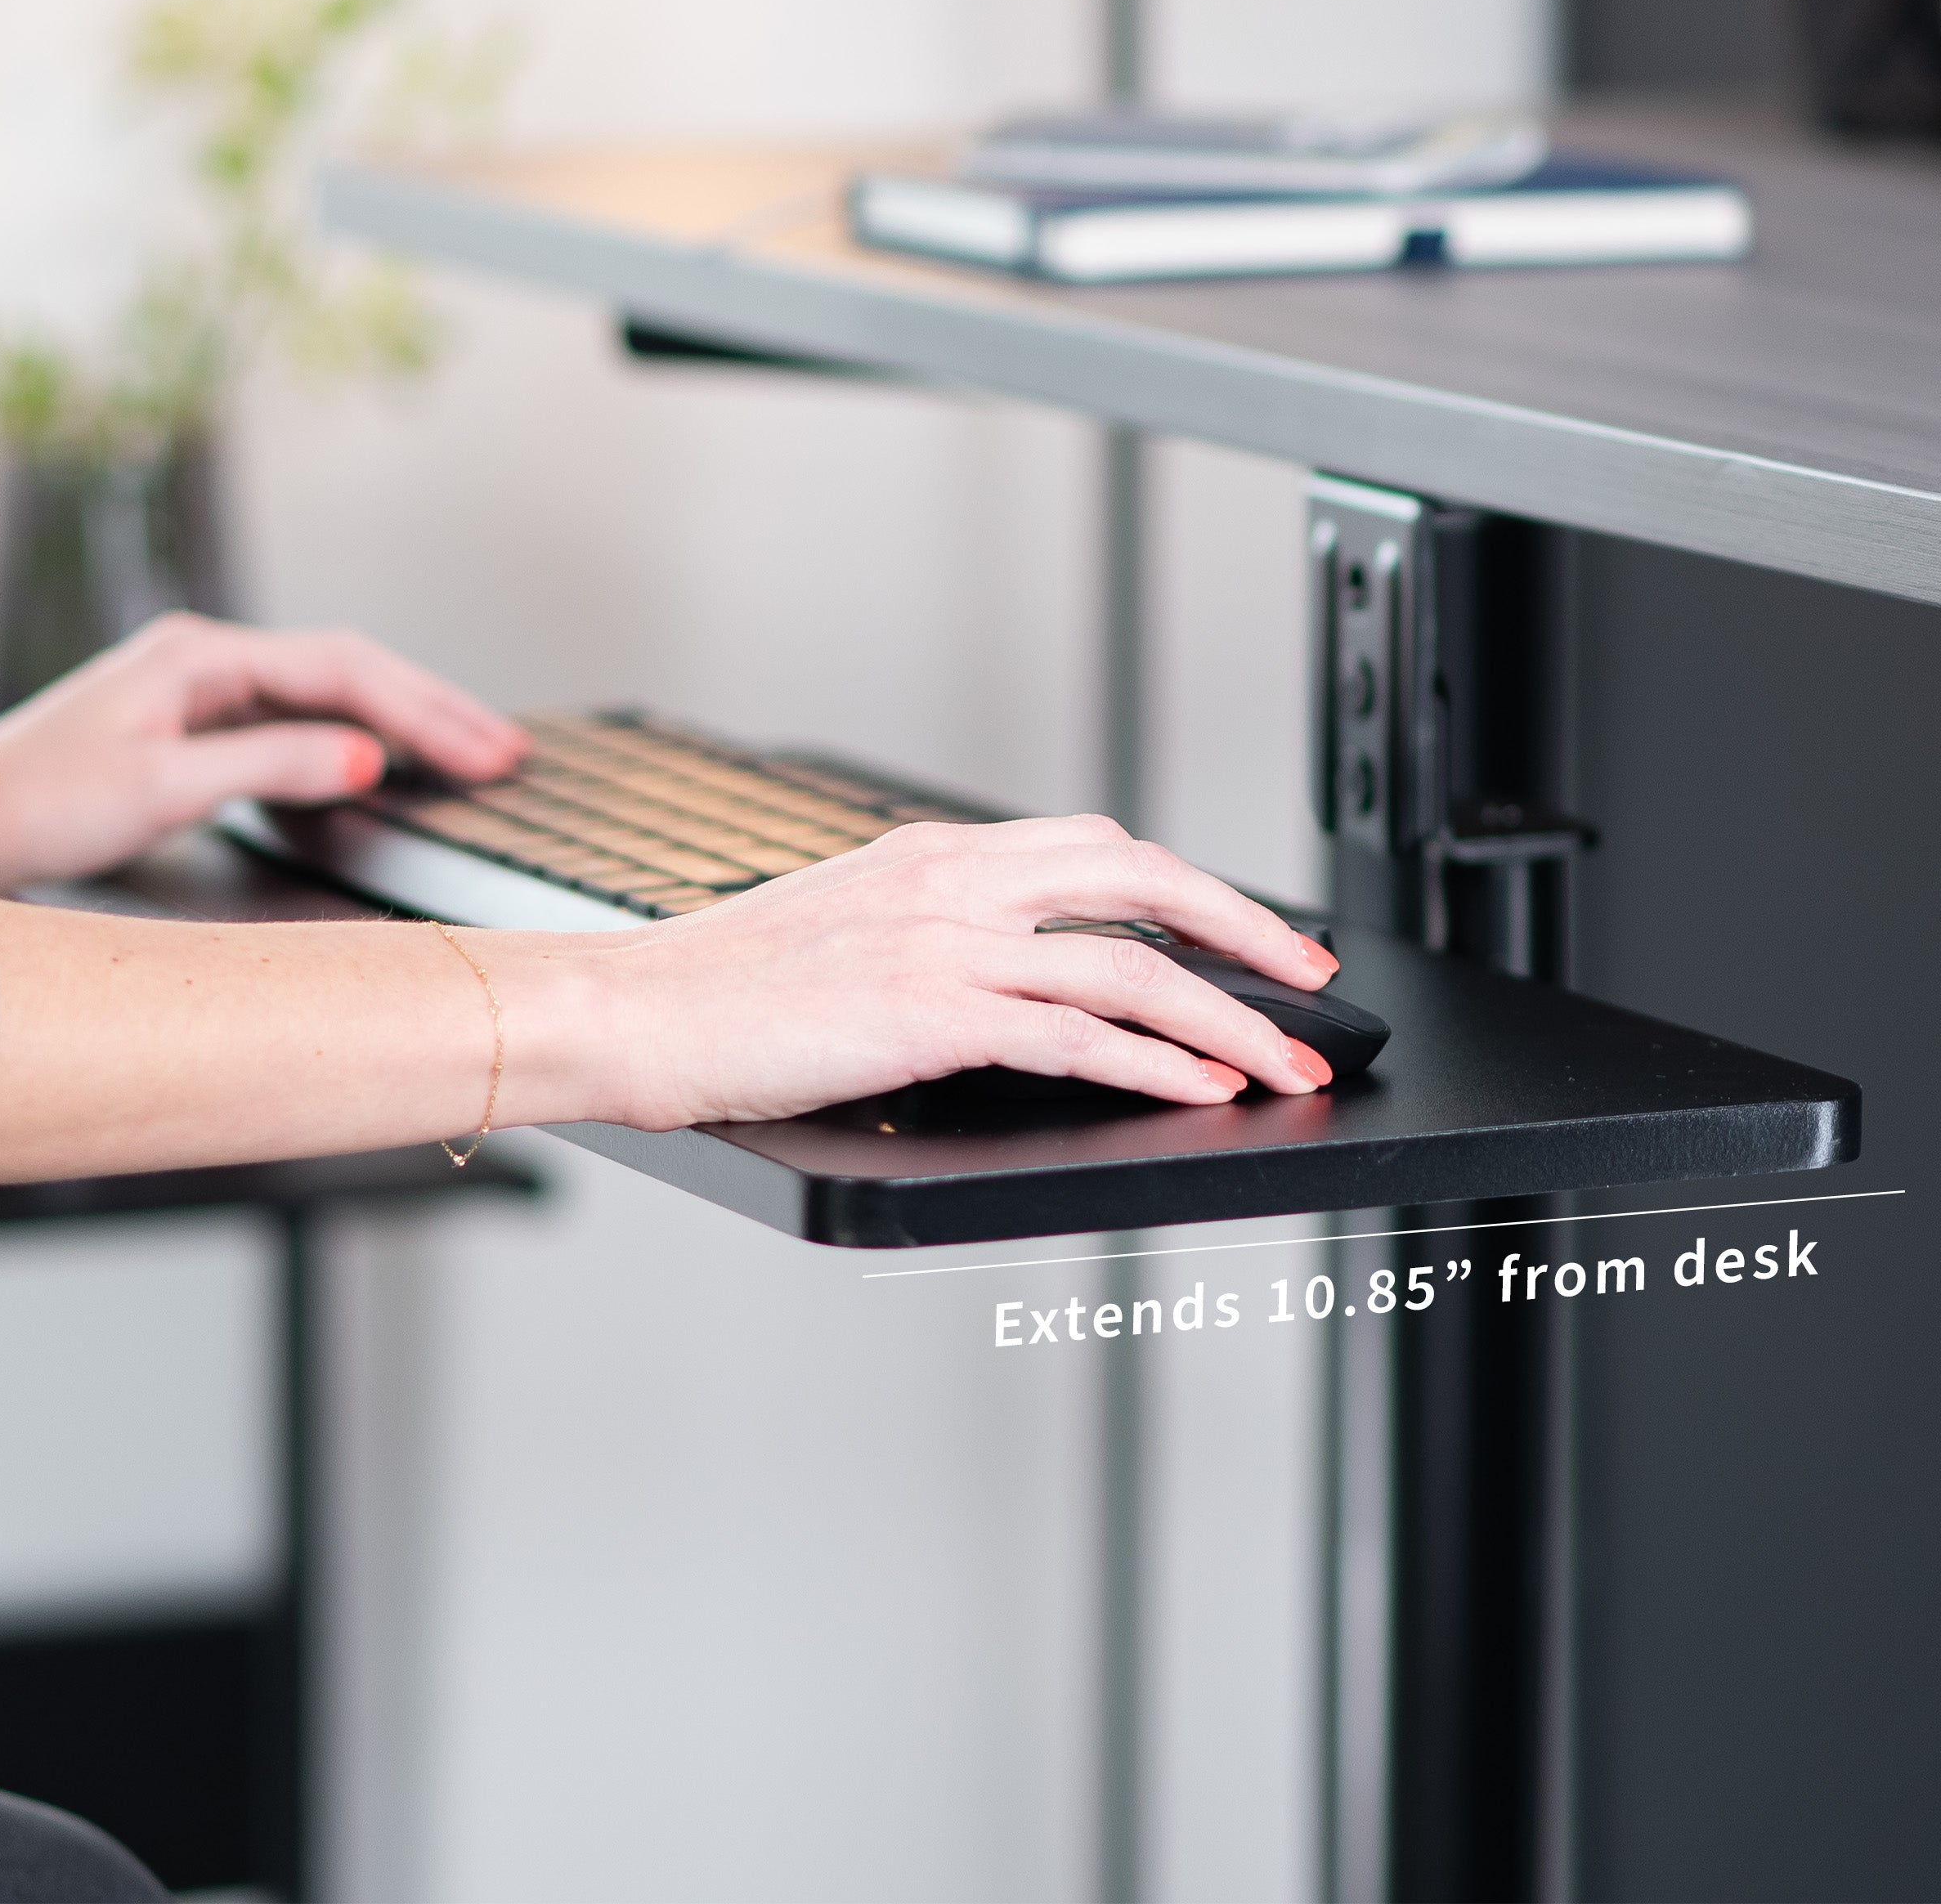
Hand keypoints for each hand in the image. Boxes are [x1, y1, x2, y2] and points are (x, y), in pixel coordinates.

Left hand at [0, 613, 526, 892]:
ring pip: (334, 694)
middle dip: (435, 712)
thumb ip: (273, 765)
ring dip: (407, 724)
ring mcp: (205, 690)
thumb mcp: (162, 786)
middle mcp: (210, 659)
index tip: (487, 752)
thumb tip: (371, 757)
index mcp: (204, 655)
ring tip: (476, 754)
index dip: (426, 712)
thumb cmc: (34, 804)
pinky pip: (304, 721)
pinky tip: (395, 764)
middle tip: (508, 753)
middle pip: (352, 671)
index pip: (346, 671)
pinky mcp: (200, 727)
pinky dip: (362, 741)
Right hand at [533, 813, 1347, 1127]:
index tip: (1245, 930)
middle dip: (1242, 929)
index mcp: (938, 854)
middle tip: (1306, 977)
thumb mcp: (846, 926)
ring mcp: (944, 942)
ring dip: (1225, 1020)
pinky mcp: (928, 1011)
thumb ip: (934, 932)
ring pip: (1128, 968)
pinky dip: (1152, 1063)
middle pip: (1141, 880)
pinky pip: (1073, 1035)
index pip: (1099, 851)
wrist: (633, 1011)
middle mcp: (954, 880)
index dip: (1189, 889)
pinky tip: (1198, 1089)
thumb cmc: (722, 987)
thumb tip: (1014, 973)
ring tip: (1283, 1064)